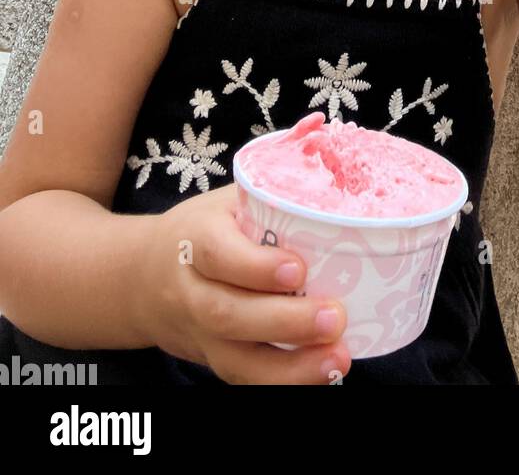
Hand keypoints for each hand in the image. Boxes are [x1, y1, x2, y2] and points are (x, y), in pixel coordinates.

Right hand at [135, 183, 351, 384]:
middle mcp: (190, 292)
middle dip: (285, 321)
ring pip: (235, 361)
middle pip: (228, 314)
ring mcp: (199, 334)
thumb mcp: (226, 201)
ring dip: (290, 368)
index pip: (217, 254)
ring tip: (338, 360)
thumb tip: (334, 174)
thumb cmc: (203, 229)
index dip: (255, 266)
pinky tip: (322, 375)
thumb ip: (271, 192)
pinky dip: (283, 383)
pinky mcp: (212, 361)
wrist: (141, 277)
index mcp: (195, 240)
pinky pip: (244, 380)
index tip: (298, 267)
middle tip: (335, 317)